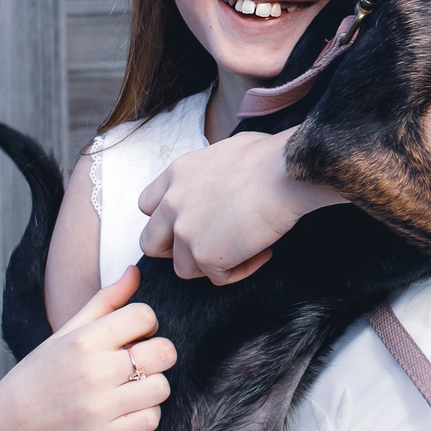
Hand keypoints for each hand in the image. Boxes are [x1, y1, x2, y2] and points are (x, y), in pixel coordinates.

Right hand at [0, 268, 174, 430]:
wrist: (10, 428)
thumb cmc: (41, 374)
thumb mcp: (66, 333)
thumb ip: (104, 302)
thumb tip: (135, 271)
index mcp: (84, 341)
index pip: (144, 315)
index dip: (147, 324)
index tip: (134, 336)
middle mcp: (94, 372)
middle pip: (164, 352)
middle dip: (158, 355)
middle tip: (140, 363)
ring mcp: (100, 407)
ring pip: (161, 388)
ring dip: (152, 387)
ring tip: (131, 389)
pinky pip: (151, 420)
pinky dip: (144, 416)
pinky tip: (126, 412)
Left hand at [138, 129, 336, 282]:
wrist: (283, 173)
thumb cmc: (267, 157)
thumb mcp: (223, 152)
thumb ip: (207, 174)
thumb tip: (220, 183)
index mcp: (176, 175)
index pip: (147, 206)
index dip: (165, 220)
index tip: (188, 223)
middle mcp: (172, 204)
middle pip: (151, 243)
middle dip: (175, 250)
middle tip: (207, 247)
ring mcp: (185, 232)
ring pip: (183, 267)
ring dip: (211, 264)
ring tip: (243, 249)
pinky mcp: (205, 256)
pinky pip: (218, 278)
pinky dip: (240, 270)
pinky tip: (261, 253)